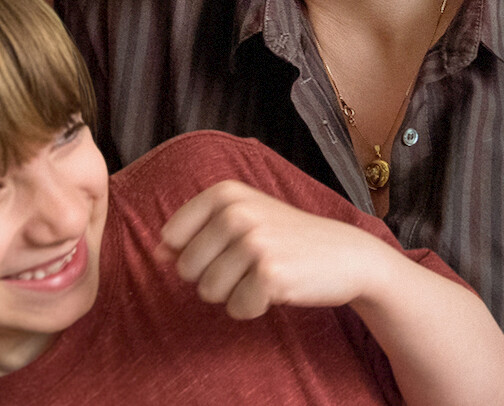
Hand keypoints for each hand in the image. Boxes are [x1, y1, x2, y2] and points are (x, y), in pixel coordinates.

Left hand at [157, 180, 394, 319]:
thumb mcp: (241, 220)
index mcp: (224, 193)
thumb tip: (155, 253)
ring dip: (234, 293)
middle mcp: (236, 213)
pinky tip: (277, 290)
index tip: (226, 247)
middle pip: (186, 269)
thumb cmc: (286, 238)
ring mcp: (254, 243)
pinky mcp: (270, 275)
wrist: (347, 255)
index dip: (193, 253)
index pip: (170, 237)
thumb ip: (194, 232)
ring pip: (208, 292)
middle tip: (251, 265)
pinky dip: (253, 308)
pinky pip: (236, 309)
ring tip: (263, 275)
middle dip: (214, 277)